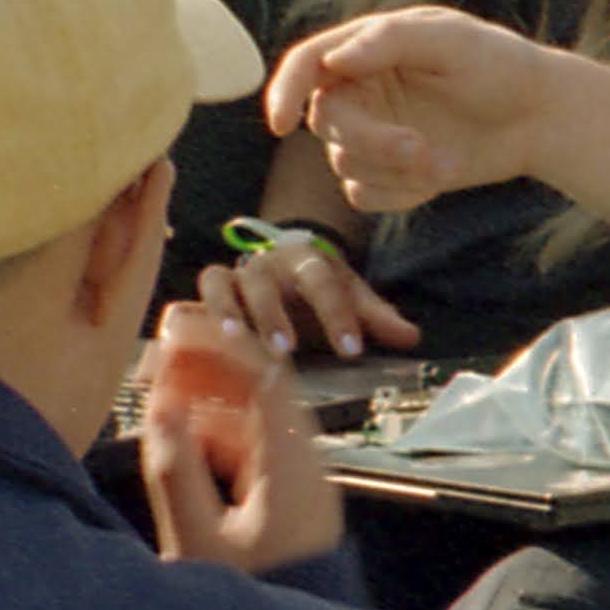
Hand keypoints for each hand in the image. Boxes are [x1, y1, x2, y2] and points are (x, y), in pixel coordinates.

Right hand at [135, 304, 341, 576]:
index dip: (223, 344)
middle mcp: (305, 468)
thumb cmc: (252, 603)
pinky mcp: (288, 499)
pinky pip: (253, 445)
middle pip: (262, 390)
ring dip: (210, 395)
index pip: (265, 380)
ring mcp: (300, 483)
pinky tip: (182, 429)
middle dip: (211, 362)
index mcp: (292, 471)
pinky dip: (218, 428)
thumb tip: (161, 408)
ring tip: (161, 382)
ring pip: (255, 417)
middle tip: (163, 343)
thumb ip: (176, 473)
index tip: (180, 327)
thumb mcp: (198, 544)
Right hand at [195, 222, 417, 363]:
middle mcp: (267, 263)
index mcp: (306, 259)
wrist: (286, 264)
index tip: (351, 348)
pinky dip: (197, 314)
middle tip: (286, 349)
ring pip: (221, 281)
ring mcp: (236, 275)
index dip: (337, 315)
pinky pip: (198, 294)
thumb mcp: (350, 294)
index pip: (323, 282)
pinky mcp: (213, 289)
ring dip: (227, 312)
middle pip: (265, 280)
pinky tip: (203, 342)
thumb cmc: (319, 287)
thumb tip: (411, 337)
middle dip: (274, 314)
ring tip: (236, 342)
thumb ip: (375, 317)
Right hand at [266, 9, 559, 216]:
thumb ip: (390, 40)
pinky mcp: (388, 173)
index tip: (280, 123)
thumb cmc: (498, 65)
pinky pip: (365, 195)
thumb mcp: (451, 39)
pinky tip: (439, 176)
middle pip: (326, 123)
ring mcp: (373, 134)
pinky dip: (400, 194)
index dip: (283, 91)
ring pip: (345, 165)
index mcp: (366, 48)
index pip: (306, 65)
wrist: (537, 116)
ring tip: (444, 162)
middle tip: (419, 149)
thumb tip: (335, 58)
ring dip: (394, 171)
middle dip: (370, 141)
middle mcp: (361, 90)